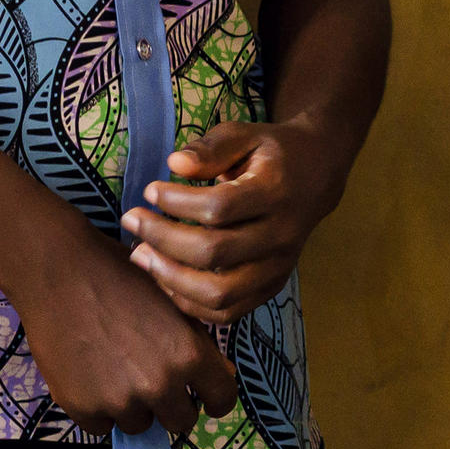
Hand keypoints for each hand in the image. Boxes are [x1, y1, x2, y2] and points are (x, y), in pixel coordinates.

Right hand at [10, 223, 241, 438]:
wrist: (57, 271)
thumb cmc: (118, 276)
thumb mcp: (172, 303)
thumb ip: (198, 342)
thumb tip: (220, 375)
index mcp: (189, 355)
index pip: (222, 400)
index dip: (213, 399)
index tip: (202, 397)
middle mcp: (159, 384)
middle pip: (181, 421)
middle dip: (171, 405)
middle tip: (151, 381)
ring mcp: (120, 400)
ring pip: (139, 424)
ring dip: (132, 407)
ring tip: (113, 371)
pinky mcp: (83, 408)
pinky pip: (101, 426)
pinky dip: (97, 409)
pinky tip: (89, 377)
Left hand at [126, 120, 349, 323]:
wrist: (317, 177)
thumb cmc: (271, 153)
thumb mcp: (245, 135)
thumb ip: (211, 148)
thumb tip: (174, 164)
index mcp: (275, 192)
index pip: (219, 208)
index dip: (176, 202)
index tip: (150, 191)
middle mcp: (281, 235)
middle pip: (213, 253)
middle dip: (162, 239)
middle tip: (131, 221)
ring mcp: (278, 267)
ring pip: (219, 294)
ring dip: (170, 279)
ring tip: (140, 255)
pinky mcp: (271, 287)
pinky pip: (227, 313)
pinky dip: (189, 303)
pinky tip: (164, 278)